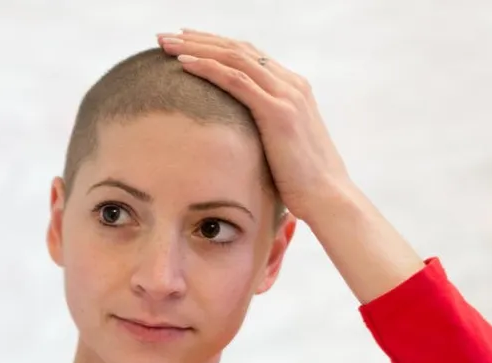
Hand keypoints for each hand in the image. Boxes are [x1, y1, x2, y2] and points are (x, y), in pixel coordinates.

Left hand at [156, 29, 356, 219]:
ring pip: (235, 58)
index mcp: (291, 88)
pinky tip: (184, 64)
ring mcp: (287, 95)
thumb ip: (260, 129)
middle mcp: (291, 84)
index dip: (213, 45)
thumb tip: (230, 135)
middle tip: (164, 36)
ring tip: (165, 44)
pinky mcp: (279, 112)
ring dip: (196, 48)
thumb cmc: (299, 180)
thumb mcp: (277, 145)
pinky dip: (208, 68)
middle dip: (198, 39)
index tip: (183, 42)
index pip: (247, 55)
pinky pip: (237, 81)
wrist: (327, 198)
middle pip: (238, 49)